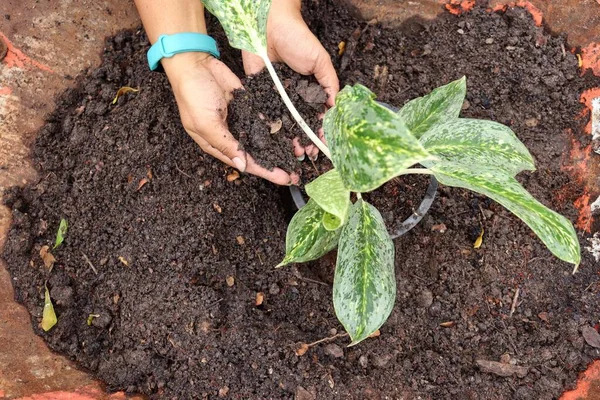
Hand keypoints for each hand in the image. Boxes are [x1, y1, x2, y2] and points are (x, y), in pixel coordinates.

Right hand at [163, 52, 297, 184]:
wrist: (194, 63)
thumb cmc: (193, 95)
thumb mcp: (206, 123)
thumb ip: (225, 143)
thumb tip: (242, 165)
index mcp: (217, 144)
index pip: (244, 162)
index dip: (264, 171)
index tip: (283, 179)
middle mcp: (231, 135)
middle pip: (256, 154)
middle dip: (275, 163)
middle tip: (295, 173)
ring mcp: (240, 119)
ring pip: (262, 138)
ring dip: (278, 147)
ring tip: (297, 156)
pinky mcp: (247, 105)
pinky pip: (264, 118)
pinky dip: (276, 125)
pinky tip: (292, 134)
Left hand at [242, 0, 338, 159]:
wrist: (269, 25)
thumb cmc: (298, 39)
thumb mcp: (320, 62)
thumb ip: (329, 84)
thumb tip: (334, 107)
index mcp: (309, 89)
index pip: (316, 115)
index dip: (320, 130)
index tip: (323, 144)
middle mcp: (292, 96)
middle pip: (299, 123)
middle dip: (304, 140)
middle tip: (307, 154)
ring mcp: (275, 96)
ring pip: (282, 122)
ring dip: (288, 139)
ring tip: (293, 153)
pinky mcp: (258, 92)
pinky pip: (263, 112)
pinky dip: (268, 127)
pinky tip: (273, 141)